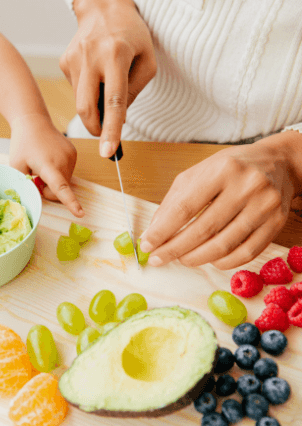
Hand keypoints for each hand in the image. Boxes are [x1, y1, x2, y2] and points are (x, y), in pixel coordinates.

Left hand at [9, 114, 83, 217]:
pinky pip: (67, 172)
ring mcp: (71, 157)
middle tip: (34, 177)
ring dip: (53, 180)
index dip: (70, 202)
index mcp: (48, 165)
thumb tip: (36, 195)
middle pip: (60, 190)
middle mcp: (63, 161)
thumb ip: (25, 183)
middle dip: (47, 190)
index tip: (81, 213)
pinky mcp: (74, 154)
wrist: (34, 122)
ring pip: (64, 182)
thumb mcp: (16, 166)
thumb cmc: (22, 144)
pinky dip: (58, 172)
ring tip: (42, 166)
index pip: (60, 187)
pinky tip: (49, 160)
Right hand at [59, 0, 155, 157]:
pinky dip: (88, 91)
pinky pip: (76, 89)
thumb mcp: (147, 59)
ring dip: (94, 106)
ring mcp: (74, 59)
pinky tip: (95, 74)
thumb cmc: (131, 34)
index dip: (111, 130)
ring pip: (80, 101)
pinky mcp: (65, 62)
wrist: (103, 8)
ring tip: (106, 85)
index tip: (108, 153)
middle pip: (87, 107)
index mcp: (116, 54)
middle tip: (105, 135)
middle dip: (96, 128)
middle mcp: (91, 56)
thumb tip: (117, 117)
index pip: (114, 101)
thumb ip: (134, 90)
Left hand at [139, 132, 301, 269]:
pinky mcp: (277, 223)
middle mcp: (246, 186)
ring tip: (181, 259)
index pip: (185, 207)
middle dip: (175, 249)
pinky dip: (224, 262)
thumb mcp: (198, 173)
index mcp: (222, 170)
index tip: (147, 244)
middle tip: (158, 259)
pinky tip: (209, 260)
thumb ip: (174, 200)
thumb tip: (154, 231)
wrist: (279, 163)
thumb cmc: (231, 168)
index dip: (163, 230)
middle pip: (203, 229)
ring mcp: (264, 206)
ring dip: (197, 258)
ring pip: (224, 245)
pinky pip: (247, 252)